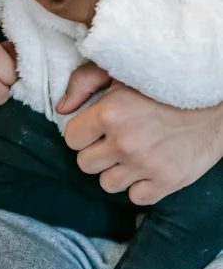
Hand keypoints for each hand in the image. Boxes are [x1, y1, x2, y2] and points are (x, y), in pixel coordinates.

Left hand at [61, 63, 222, 204]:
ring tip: (131, 153)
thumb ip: (83, 83)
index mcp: (109, 113)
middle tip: (112, 140)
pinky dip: (139, 186)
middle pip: (85, 164)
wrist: (210, 103)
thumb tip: (61, 109)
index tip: (94, 128)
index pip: (71, 139)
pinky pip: (135, 198)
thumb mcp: (118, 70)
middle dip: (95, 152)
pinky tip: (147, 166)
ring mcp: (145, 165)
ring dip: (115, 171)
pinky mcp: (166, 182)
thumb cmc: (160, 83)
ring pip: (107, 184)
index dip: (81, 133)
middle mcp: (124, 142)